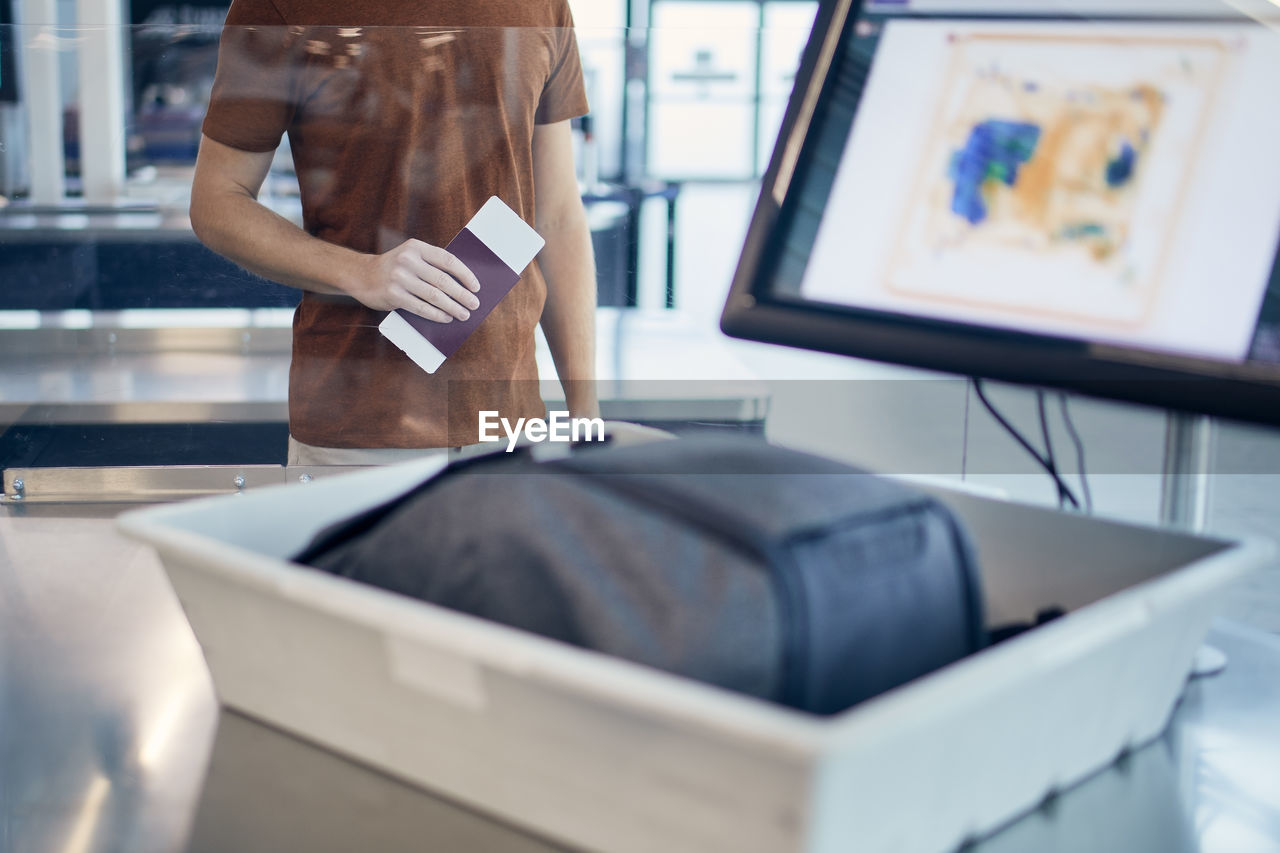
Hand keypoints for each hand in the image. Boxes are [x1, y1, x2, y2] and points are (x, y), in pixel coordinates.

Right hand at [356, 239, 480, 321]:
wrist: (360, 275)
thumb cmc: (394, 268)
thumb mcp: (410, 257)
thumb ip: (431, 265)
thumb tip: (462, 285)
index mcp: (416, 247)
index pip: (447, 260)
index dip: (465, 274)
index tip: (476, 287)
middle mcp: (407, 260)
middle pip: (443, 280)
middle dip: (462, 294)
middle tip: (474, 304)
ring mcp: (399, 278)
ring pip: (434, 296)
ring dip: (452, 307)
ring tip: (463, 314)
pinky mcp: (393, 295)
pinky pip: (421, 307)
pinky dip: (436, 314)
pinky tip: (446, 318)